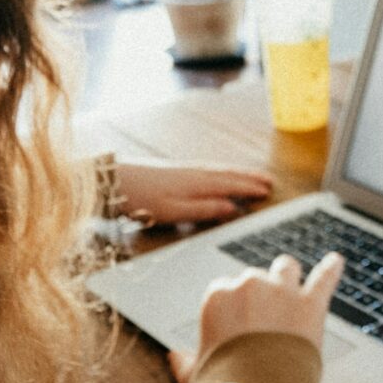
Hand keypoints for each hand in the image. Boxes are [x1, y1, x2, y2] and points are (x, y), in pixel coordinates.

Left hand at [115, 161, 273, 226]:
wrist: (113, 182)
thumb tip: (232, 207)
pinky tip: (219, 176)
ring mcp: (184, 171)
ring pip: (219, 171)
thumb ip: (204, 209)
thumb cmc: (142, 199)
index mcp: (198, 183)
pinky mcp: (175, 172)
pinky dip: (222, 173)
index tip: (268, 191)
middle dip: (249, 178)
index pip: (231, 184)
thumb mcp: (175, 211)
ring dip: (237, 174)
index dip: (250, 188)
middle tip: (269, 180)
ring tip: (251, 177)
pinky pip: (208, 171)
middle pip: (228, 174)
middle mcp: (195, 173)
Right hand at [168, 252, 341, 382]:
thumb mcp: (197, 376)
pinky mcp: (311, 303)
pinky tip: (336, 262)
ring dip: (287, 277)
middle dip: (259, 294)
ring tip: (291, 286)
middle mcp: (249, 285)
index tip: (237, 323)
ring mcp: (282, 291)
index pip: (224, 288)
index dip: (233, 306)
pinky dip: (331, 270)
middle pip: (255, 278)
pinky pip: (324, 278)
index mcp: (217, 298)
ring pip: (286, 268)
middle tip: (263, 319)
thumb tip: (174, 357)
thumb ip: (185, 363)